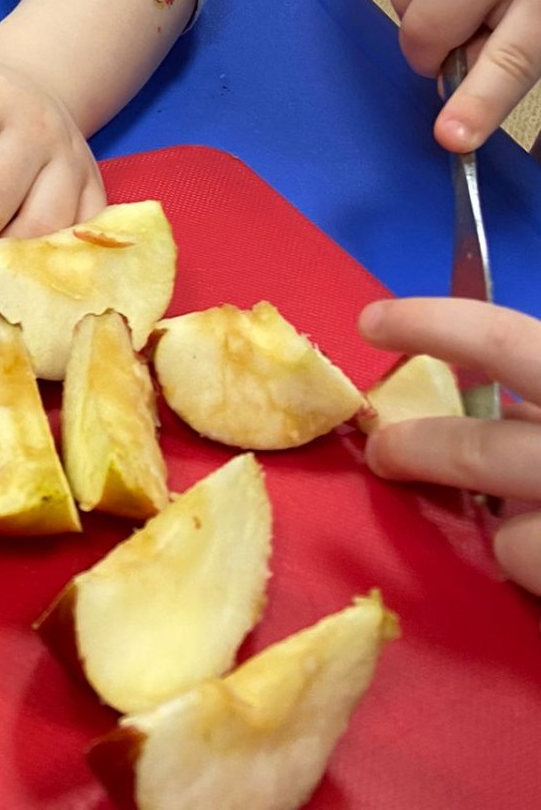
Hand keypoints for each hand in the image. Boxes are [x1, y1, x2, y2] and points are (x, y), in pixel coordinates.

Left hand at [360, 295, 540, 595]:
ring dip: (502, 533)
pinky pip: (531, 573)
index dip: (435, 325)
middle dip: (419, 453)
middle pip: (481, 452)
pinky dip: (533, 565)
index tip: (371, 322)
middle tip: (382, 452)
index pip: (506, 341)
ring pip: (509, 537)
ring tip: (521, 530)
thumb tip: (488, 391)